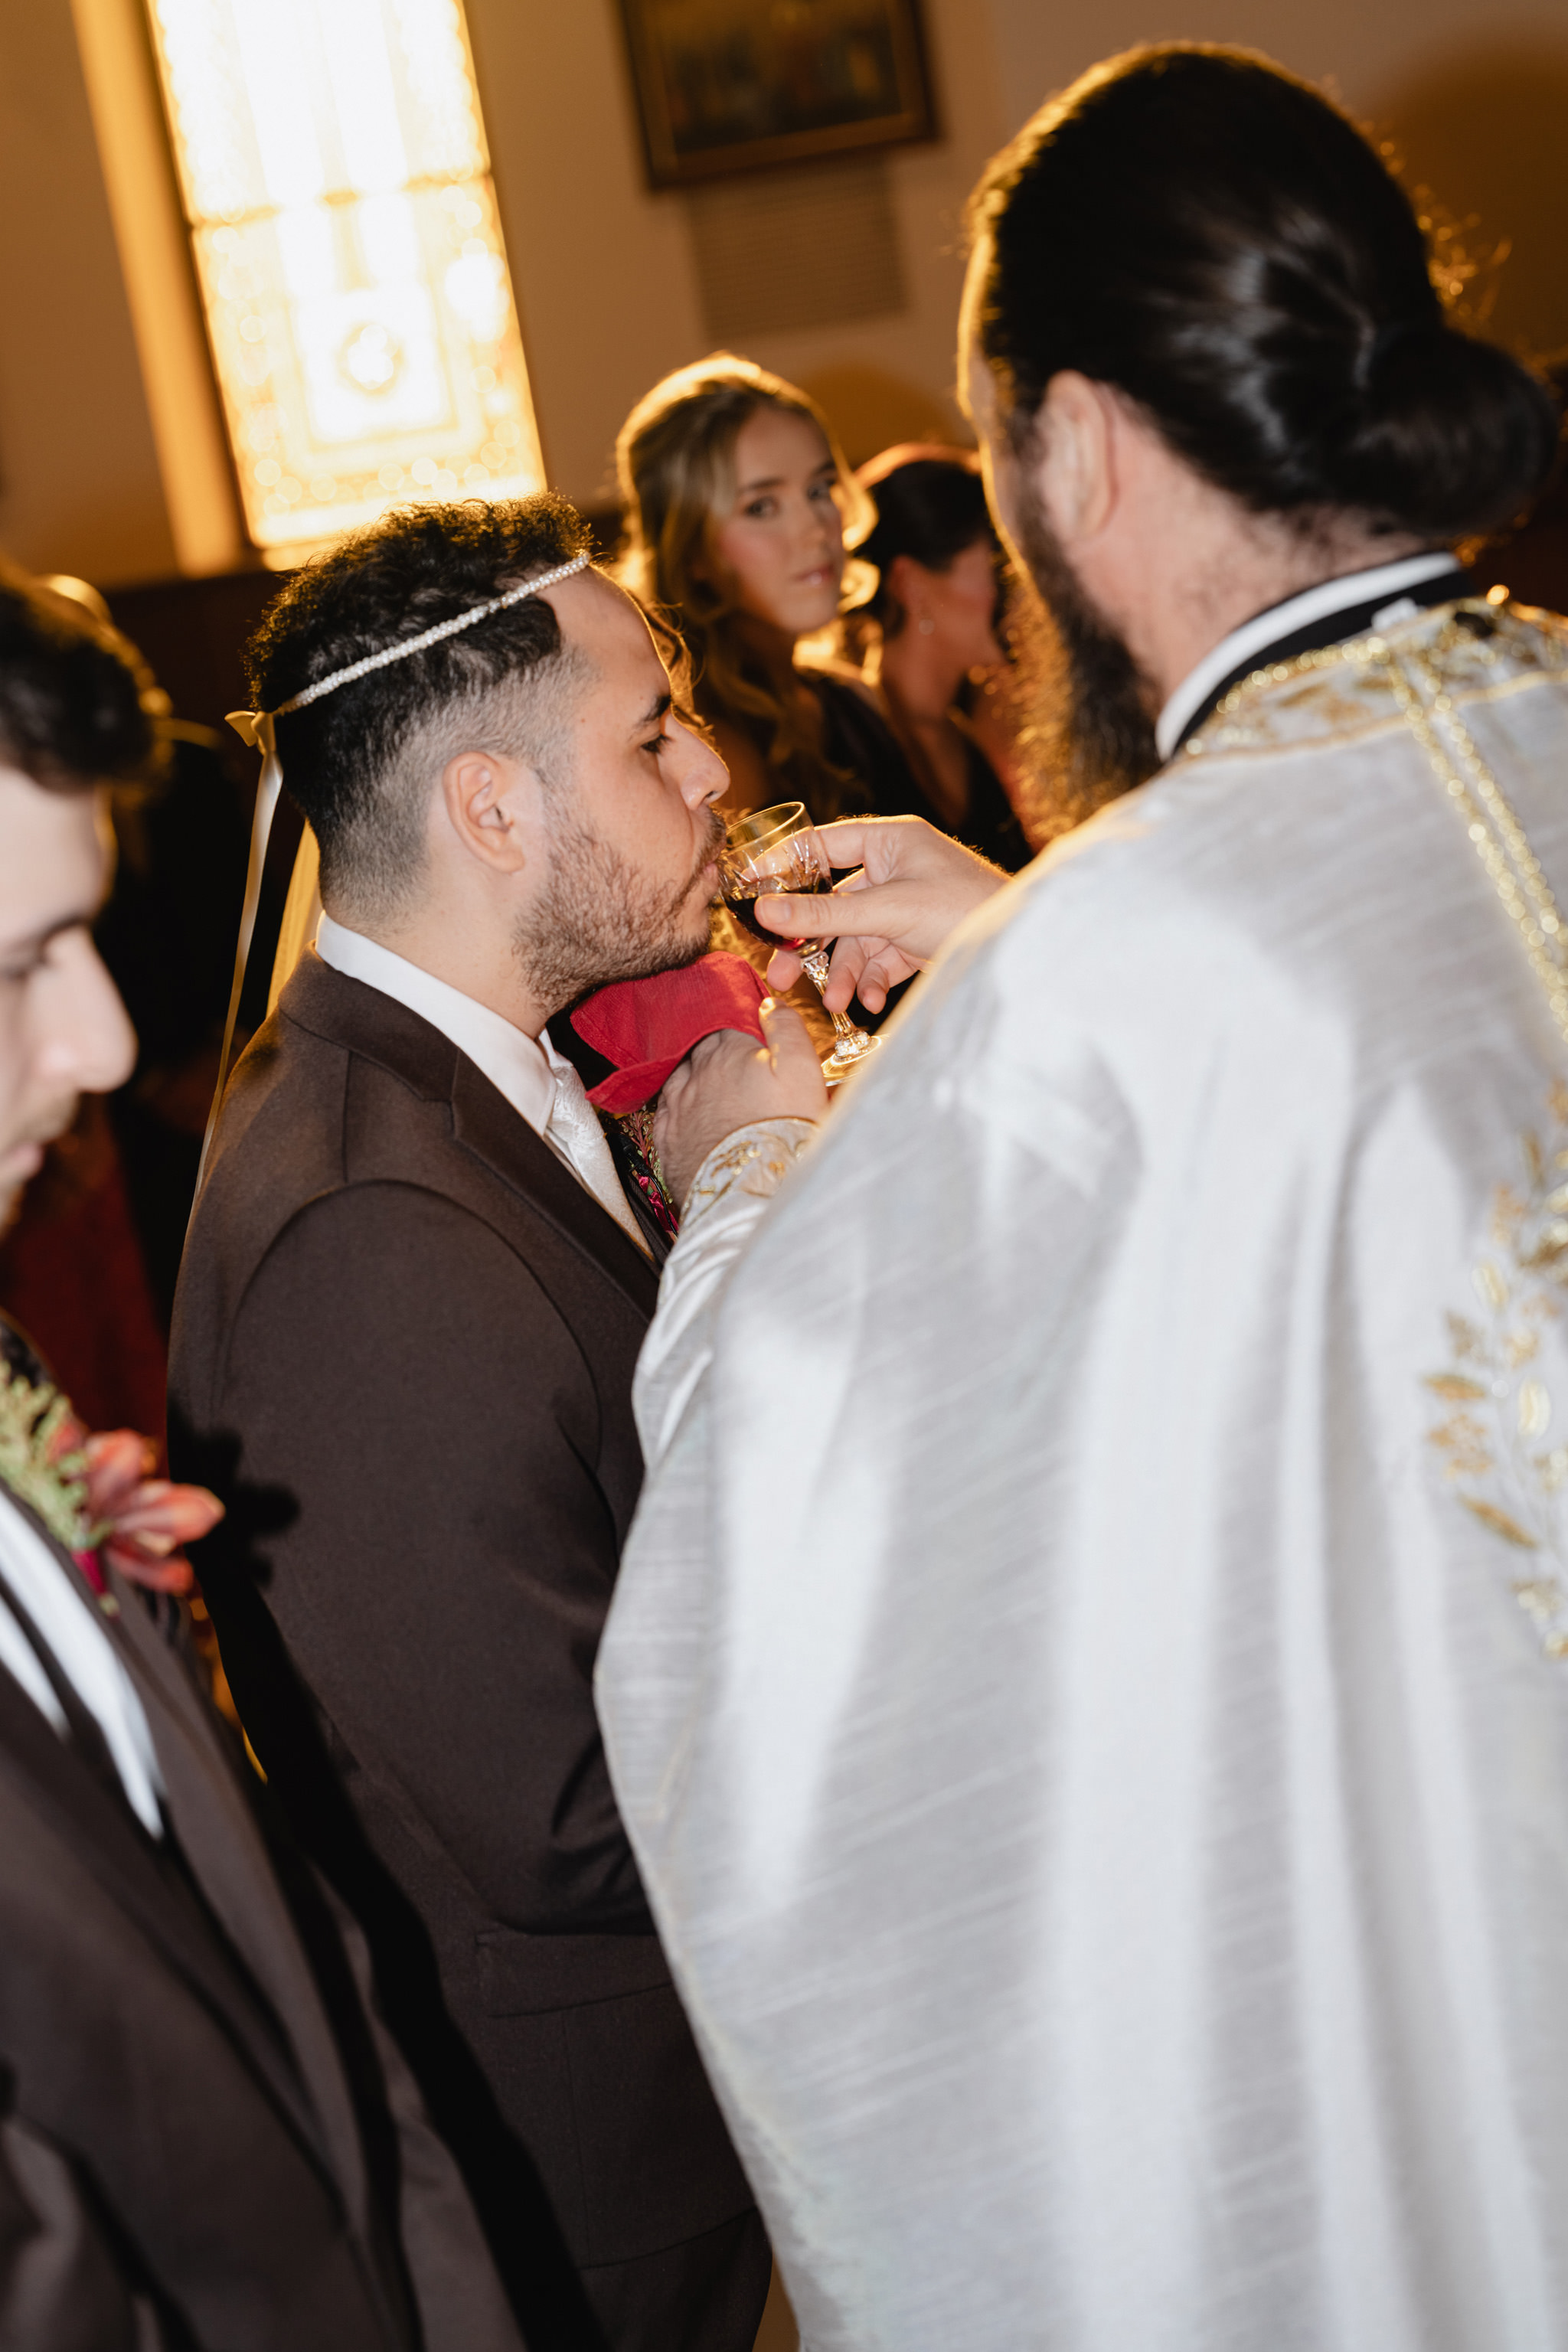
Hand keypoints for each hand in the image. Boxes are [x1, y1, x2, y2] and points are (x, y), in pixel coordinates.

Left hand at [655, 1000, 827, 1208]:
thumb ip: (787, 1029)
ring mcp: (677, 1109)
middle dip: (713, 1050)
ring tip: (710, 1086)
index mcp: (727, 1052)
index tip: (747, 1033)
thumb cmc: (784, 1128)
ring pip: (678, 1079)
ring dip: (691, 1078)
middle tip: (732, 1060)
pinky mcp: (667, 1142)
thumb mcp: (801, 1069)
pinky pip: (665, 1115)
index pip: (726, 1024)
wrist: (754, 1189)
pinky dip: (676, 1109)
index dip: (738, 1025)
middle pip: (699, 1050)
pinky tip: (687, 1114)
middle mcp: (695, 1075)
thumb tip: (769, 1005)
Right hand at [756, 817, 1007, 1011]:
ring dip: (845, 974)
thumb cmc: (968, 907)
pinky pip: (880, 960)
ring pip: (855, 940)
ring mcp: (905, 906)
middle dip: (810, 943)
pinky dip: (873, 982)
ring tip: (836, 1004)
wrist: (1020, 947)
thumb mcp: (888, 911)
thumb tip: (766, 909)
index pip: (823, 845)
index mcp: (890, 841)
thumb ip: (826, 913)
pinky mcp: (916, 939)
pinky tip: (872, 1003)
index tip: (749, 888)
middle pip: (832, 904)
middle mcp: (895, 870)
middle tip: (781, 973)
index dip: (784, 866)